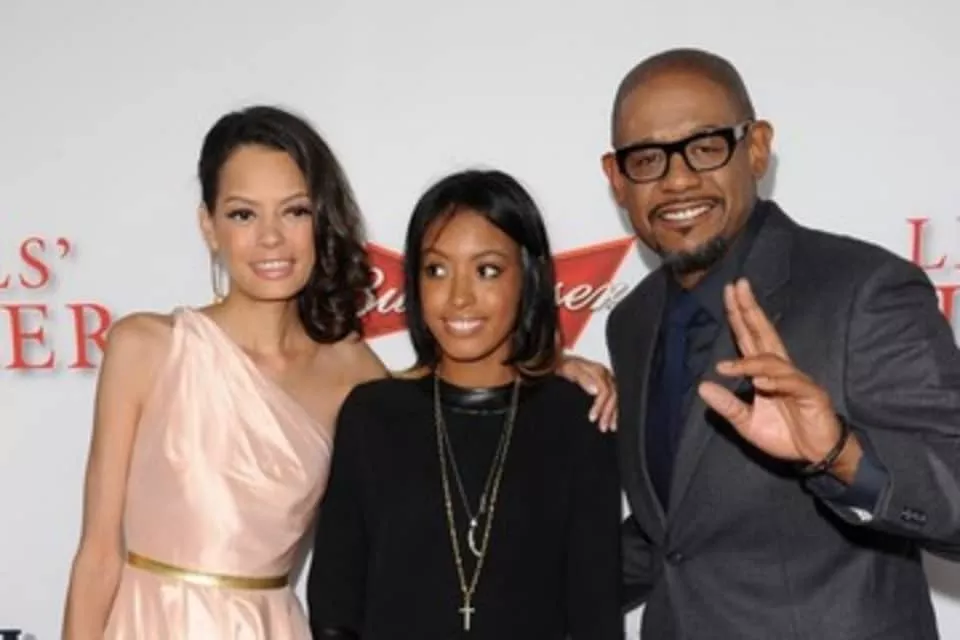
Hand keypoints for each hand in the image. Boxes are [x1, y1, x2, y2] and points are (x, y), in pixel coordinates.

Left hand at [557, 354, 617, 430]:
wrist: (562, 362)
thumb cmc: (565, 367)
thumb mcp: (570, 370)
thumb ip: (583, 379)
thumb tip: (595, 391)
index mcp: (598, 371)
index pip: (605, 391)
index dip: (600, 406)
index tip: (592, 418)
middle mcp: (605, 375)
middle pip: (613, 395)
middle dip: (609, 413)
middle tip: (602, 427)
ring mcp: (607, 379)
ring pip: (615, 398)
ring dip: (613, 413)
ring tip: (610, 427)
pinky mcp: (606, 384)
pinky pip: (613, 398)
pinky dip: (614, 409)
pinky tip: (612, 420)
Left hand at [697, 279, 861, 480]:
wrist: (815, 455)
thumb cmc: (784, 434)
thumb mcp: (746, 422)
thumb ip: (727, 405)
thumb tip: (702, 385)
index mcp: (766, 372)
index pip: (749, 338)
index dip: (739, 316)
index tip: (729, 292)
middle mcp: (781, 370)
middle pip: (764, 334)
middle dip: (750, 310)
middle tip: (738, 286)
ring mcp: (797, 380)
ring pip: (773, 362)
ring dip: (750, 362)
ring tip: (728, 367)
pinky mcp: (811, 395)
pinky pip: (792, 383)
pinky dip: (775, 381)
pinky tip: (760, 383)